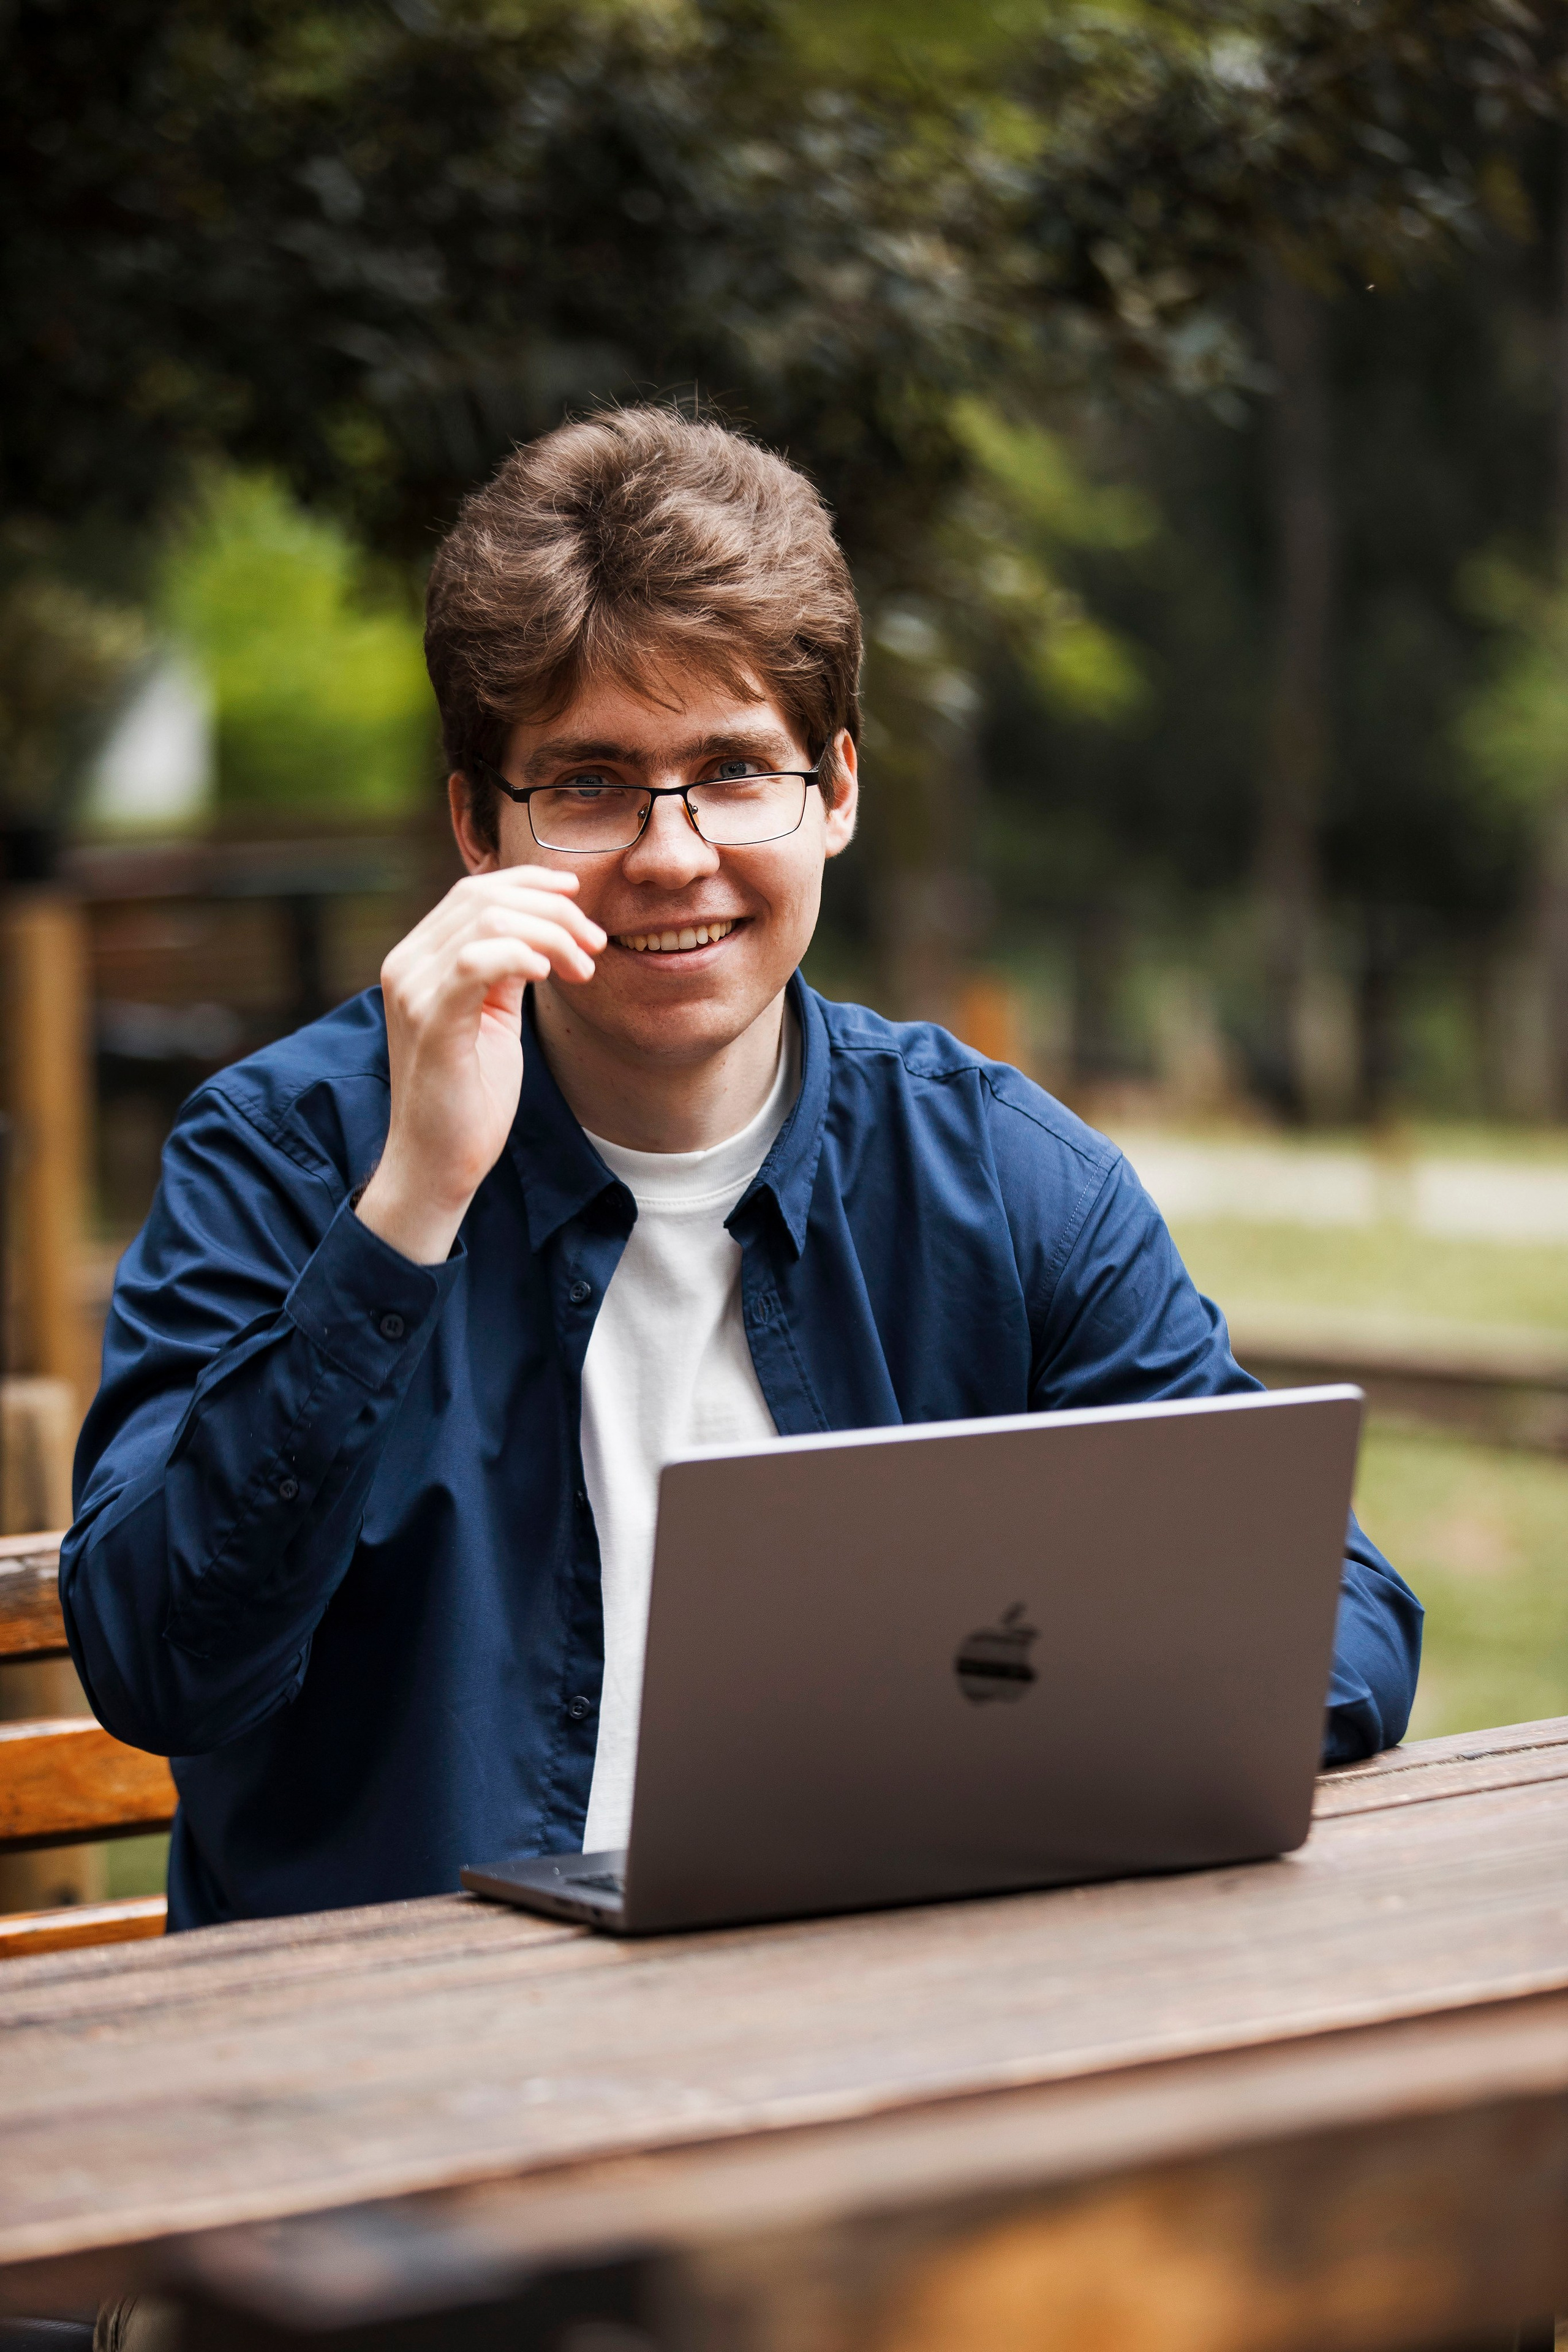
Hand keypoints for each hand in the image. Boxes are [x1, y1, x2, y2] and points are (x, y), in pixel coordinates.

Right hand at [356, 868, 604, 1263]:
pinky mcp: (431, 1024)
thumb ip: (505, 972)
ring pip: (487, 922)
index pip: (472, 892)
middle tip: (594, 945)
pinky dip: (521, 956)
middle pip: (483, 898)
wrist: (437, 1164)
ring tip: (583, 970)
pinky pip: (475, 962)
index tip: (577, 897)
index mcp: (418, 960)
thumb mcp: (492, 1017)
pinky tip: (551, 975)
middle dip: (553, 911)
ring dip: (550, 935)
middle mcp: (406, 966)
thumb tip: (541, 932)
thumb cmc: (469, 1095)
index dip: (530, 883)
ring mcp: (413, 992)